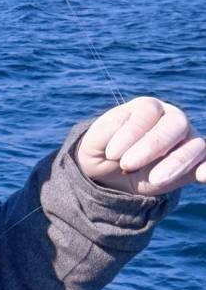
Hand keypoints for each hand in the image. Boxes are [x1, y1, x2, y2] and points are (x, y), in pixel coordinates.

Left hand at [75, 96, 205, 196]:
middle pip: (175, 124)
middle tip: (127, 165)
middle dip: (153, 146)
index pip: (148, 111)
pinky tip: (201, 176)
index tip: (111, 154)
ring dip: (176, 163)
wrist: (112, 176)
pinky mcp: (194, 164)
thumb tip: (121, 126)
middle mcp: (172, 120)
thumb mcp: (93, 143)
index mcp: (147, 108)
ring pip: (194, 145)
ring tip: (154, 181)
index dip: (131, 132)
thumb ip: (104, 132)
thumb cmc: (103, 152)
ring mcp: (187, 141)